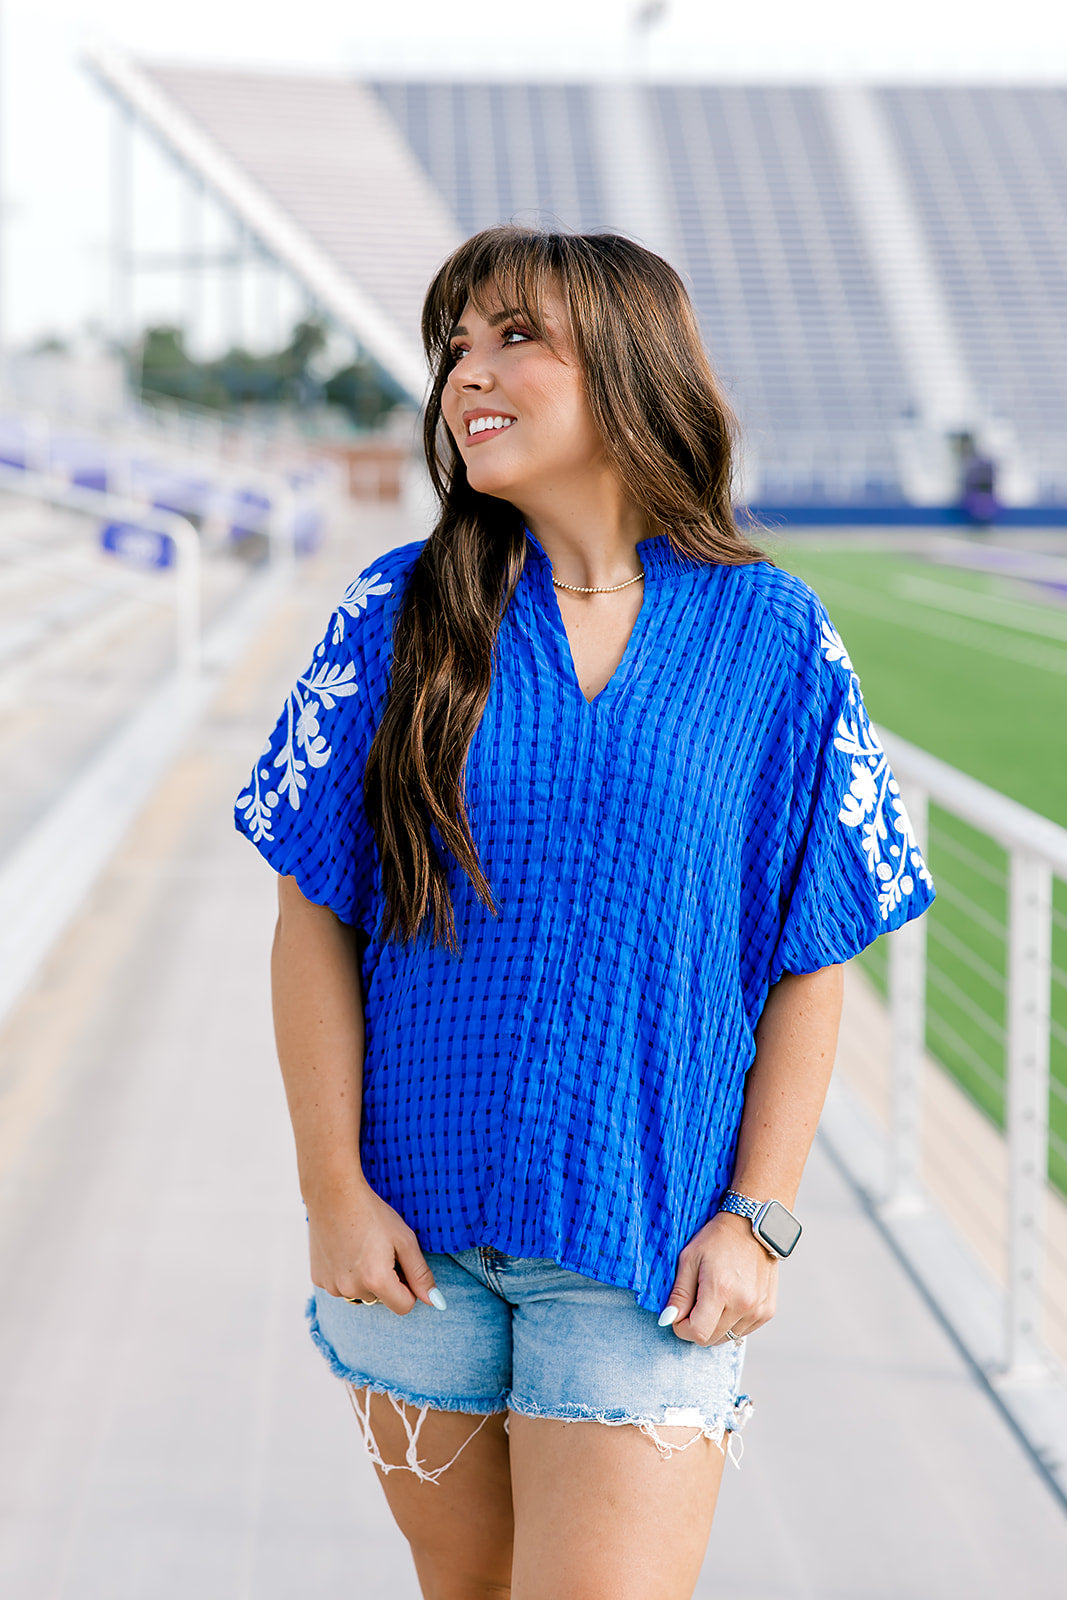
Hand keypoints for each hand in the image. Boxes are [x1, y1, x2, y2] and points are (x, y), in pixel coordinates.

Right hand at [306, 1177, 441, 1315]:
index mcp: (376, 1280)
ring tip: (362, 1247)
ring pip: (361, 1293)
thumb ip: (421, 1274)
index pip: (404, 1306)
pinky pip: (342, 1286)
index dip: (409, 1287)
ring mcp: (331, 1286)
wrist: (333, 1193)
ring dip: (366, 1279)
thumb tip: (436, 1303)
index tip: (402, 1264)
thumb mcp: (404, 1240)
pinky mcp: (318, 1279)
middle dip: (386, 1281)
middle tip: (380, 1249)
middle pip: (382, 1299)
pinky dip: (347, 1274)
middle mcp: (351, 1289)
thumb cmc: (373, 1213)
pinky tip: (345, 1249)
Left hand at [660, 1211, 776, 1344]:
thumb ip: (679, 1294)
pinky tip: (729, 1300)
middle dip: (696, 1327)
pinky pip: (743, 1331)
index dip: (682, 1329)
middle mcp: (743, 1304)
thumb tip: (668, 1320)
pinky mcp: (767, 1311)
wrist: (751, 1226)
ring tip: (713, 1298)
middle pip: (711, 1339)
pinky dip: (731, 1323)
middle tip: (694, 1303)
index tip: (678, 1315)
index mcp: (721, 1290)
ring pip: (727, 1337)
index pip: (698, 1333)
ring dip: (714, 1325)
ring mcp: (758, 1309)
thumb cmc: (716, 1239)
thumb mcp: (689, 1259)